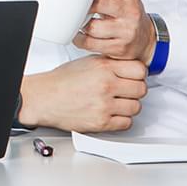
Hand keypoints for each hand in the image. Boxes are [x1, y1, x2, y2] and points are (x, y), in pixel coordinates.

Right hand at [18, 55, 146, 132]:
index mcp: (103, 67)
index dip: (138, 74)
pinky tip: (113, 113)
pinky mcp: (101, 123)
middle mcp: (106, 85)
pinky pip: (126, 123)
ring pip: (136, 107)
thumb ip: (110, 64)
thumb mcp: (87, 62)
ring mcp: (104, 105)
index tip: (134, 77)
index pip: (140, 70)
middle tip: (126, 91)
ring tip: (118, 103)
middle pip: (141, 89)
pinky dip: (122, 120)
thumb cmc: (62, 80)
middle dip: (135, 90)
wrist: (44, 97)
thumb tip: (129, 68)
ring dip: (129, 106)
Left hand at [73, 0, 155, 62]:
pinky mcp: (119, 48)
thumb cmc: (129, 14)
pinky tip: (79, 35)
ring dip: (81, 25)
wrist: (146, 39)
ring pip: (93, 27)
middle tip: (74, 6)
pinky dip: (80, 39)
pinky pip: (91, 44)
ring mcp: (126, 32)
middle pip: (99, 4)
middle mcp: (130, 12)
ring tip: (78, 22)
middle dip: (84, 5)